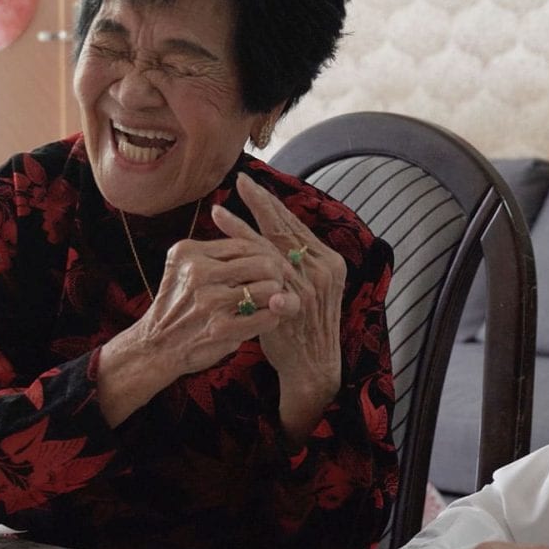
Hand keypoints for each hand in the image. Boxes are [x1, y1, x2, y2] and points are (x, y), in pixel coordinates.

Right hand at [95, 219, 292, 425]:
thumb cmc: (178, 305)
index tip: (273, 266)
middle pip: (262, 263)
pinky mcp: (220, 329)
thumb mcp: (185, 268)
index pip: (245, 244)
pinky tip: (265, 318)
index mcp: (189, 253)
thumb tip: (264, 246)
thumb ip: (217, 255)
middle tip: (277, 284)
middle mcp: (198, 273)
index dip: (266, 255)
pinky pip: (267, 316)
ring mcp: (209, 301)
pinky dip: (272, 317)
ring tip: (270, 301)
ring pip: (269, 289)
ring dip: (276, 297)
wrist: (155, 347)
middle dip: (276, 274)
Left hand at [225, 173, 345, 437]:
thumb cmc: (302, 327)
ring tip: (218, 211)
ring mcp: (310, 285)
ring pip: (272, 247)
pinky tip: (225, 244)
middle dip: (261, 203)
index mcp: (330, 261)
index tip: (251, 186)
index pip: (297, 226)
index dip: (273, 205)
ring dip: (243, 228)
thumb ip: (295, 265)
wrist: (313, 367)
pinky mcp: (295, 301)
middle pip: (287, 228)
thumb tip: (272, 235)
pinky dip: (244, 253)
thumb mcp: (306, 291)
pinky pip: (264, 271)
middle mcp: (324, 268)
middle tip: (240, 182)